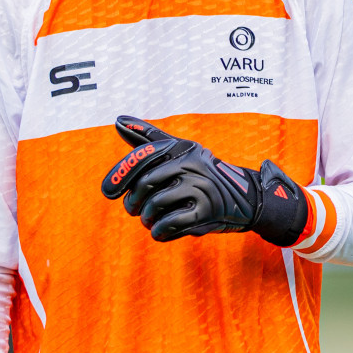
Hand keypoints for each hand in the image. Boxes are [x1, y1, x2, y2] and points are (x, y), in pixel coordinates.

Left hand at [100, 116, 307, 244]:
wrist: (245, 198)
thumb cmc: (202, 173)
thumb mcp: (179, 152)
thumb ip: (149, 138)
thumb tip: (118, 120)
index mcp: (182, 150)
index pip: (142, 159)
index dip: (119, 176)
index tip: (108, 192)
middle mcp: (192, 165)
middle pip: (145, 185)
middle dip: (134, 203)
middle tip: (135, 210)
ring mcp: (201, 187)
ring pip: (155, 206)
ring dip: (147, 219)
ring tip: (150, 221)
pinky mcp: (208, 211)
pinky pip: (171, 223)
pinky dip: (160, 231)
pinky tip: (159, 231)